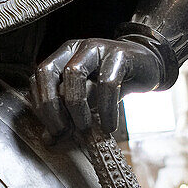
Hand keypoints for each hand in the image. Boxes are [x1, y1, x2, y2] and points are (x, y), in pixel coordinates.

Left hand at [31, 37, 163, 134]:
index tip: (53, 131)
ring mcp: (96, 47)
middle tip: (64, 132)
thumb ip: (68, 115)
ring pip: (73, 73)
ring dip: (76, 107)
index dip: (41, 106)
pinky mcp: (120, 53)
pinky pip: (107, 83)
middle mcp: (75, 48)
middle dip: (52, 106)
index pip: (38, 78)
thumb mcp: (88, 101)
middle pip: (48, 72)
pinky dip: (106, 109)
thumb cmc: (113, 84)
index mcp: (61, 56)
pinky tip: (109, 126)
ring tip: (85, 129)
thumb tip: (49, 140)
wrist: (149, 67)